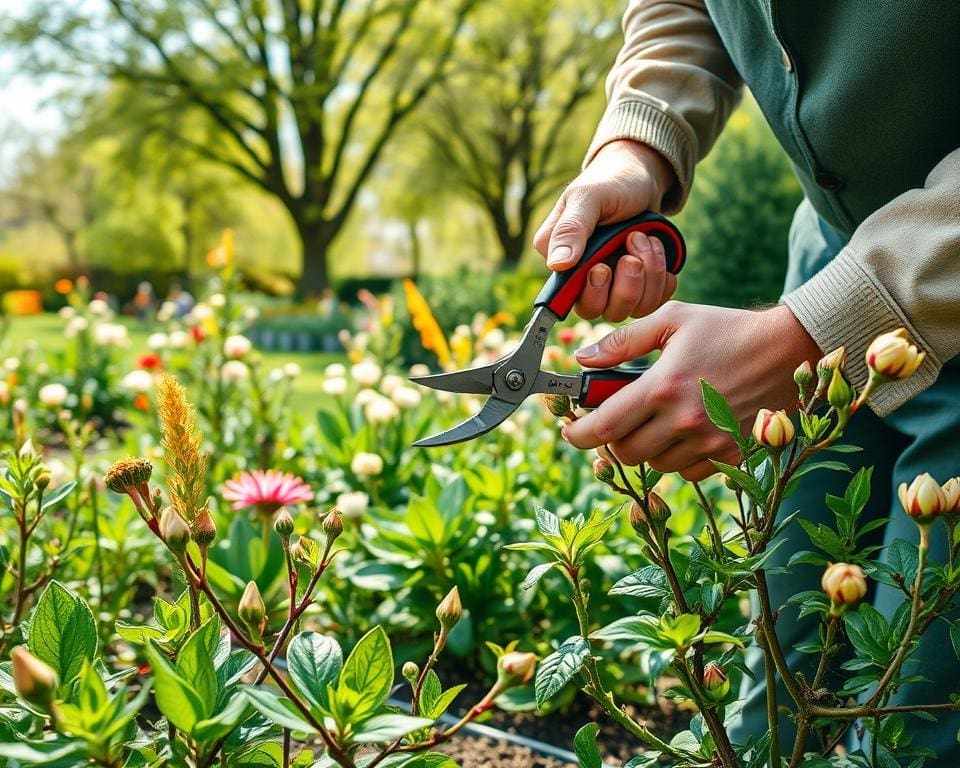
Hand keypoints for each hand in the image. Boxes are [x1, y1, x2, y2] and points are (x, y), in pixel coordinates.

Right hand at [534, 140, 677, 321]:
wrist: (643, 177)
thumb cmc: (611, 181)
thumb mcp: (590, 197)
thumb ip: (572, 229)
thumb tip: (557, 264)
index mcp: (559, 258)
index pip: (565, 298)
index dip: (590, 291)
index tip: (603, 267)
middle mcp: (581, 278)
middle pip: (596, 311)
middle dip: (623, 284)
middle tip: (634, 245)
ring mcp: (610, 285)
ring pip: (625, 310)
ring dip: (646, 277)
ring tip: (647, 240)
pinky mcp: (635, 286)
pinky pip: (649, 304)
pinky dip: (661, 282)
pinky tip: (660, 255)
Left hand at [562, 302, 822, 480]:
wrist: (787, 348)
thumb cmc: (726, 329)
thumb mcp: (672, 320)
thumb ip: (623, 341)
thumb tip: (583, 359)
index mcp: (662, 386)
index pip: (604, 427)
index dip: (578, 434)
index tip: (571, 430)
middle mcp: (683, 420)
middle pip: (625, 454)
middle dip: (613, 439)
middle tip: (618, 418)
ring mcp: (708, 441)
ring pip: (655, 465)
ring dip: (646, 448)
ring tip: (656, 419)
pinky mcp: (731, 454)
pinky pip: (687, 472)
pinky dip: (677, 458)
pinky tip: (684, 431)